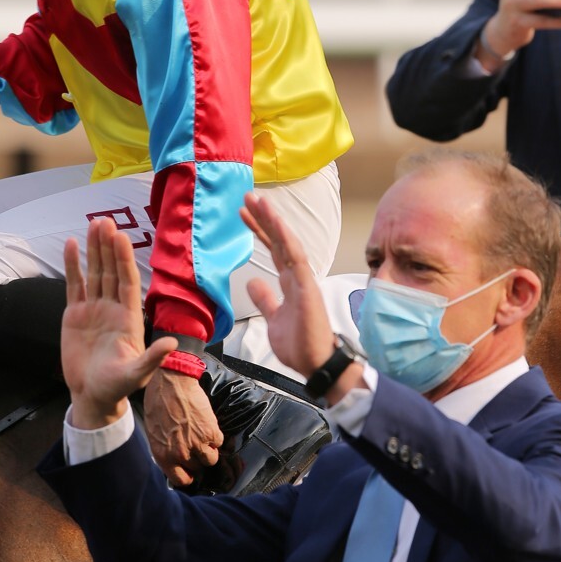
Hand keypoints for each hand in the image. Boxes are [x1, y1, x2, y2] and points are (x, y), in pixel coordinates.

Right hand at [62, 217, 175, 431]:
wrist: (92, 395)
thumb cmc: (117, 386)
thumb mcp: (137, 374)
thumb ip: (152, 358)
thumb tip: (172, 344)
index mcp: (129, 317)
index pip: (127, 281)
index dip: (124, 260)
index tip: (121, 238)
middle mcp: (112, 308)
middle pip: (111, 271)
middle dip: (109, 247)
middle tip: (105, 221)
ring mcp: (93, 309)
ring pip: (95, 273)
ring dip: (94, 249)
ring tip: (93, 223)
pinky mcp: (75, 315)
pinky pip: (74, 285)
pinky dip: (73, 265)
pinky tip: (71, 245)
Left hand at [143, 371, 223, 487]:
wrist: (171, 381)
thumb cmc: (158, 401)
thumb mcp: (154, 431)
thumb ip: (165, 448)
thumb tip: (174, 457)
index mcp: (163, 455)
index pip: (180, 479)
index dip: (187, 475)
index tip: (190, 472)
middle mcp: (180, 453)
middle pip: (197, 468)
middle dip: (197, 459)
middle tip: (196, 447)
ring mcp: (197, 444)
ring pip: (211, 459)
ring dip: (210, 450)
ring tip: (205, 438)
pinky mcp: (210, 432)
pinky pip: (219, 442)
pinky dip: (216, 435)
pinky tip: (207, 425)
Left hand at [240, 193, 362, 405]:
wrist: (316, 364)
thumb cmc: (300, 344)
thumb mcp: (274, 320)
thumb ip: (266, 299)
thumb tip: (252, 282)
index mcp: (290, 283)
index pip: (273, 250)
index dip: (259, 231)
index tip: (244, 215)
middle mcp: (298, 276)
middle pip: (279, 240)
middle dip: (263, 219)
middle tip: (247, 197)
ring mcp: (304, 279)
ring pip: (287, 242)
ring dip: (273, 221)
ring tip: (258, 200)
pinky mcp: (308, 286)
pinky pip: (296, 257)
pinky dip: (286, 238)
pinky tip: (275, 222)